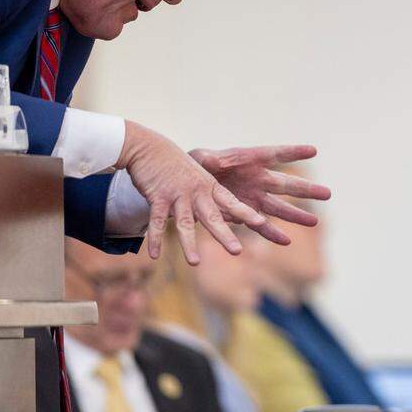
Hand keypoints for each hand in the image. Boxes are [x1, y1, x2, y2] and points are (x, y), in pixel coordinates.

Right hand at [118, 121, 267, 263]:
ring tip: (195, 263)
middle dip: (224, 235)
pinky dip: (155, 238)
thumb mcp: (198, 178)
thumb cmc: (176, 166)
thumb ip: (211, 197)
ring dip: (189, 243)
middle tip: (237, 251)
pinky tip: (155, 255)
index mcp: (209, 188)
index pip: (231, 203)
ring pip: (185, 222)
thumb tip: (228, 216)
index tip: (262, 223)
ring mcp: (177, 194)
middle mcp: (197, 192)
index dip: (246, 213)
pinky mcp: (157, 196)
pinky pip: (156, 220)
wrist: (149, 148)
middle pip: (212, 217)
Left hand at [189, 145, 331, 244]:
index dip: (293, 152)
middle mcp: (257, 179)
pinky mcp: (245, 214)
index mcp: (249, 159)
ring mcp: (254, 198)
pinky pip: (261, 225)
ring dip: (295, 215)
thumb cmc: (195, 166)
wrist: (189, 186)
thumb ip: (208, 160)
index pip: (275, 154)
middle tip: (327, 194)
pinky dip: (272, 234)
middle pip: (285, 184)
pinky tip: (286, 241)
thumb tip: (212, 161)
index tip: (313, 150)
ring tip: (315, 222)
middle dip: (305, 190)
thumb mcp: (199, 159)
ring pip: (279, 208)